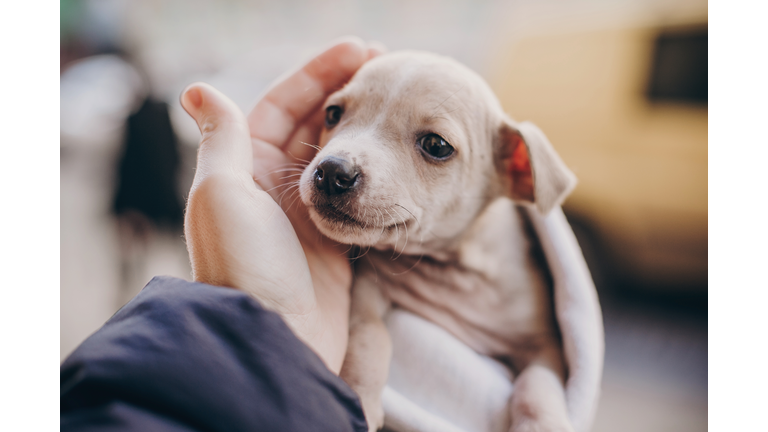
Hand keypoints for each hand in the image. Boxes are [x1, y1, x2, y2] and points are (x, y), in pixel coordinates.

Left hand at [180, 37, 384, 373]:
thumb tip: (197, 88)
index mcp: (243, 168)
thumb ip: (221, 138)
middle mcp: (272, 188)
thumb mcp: (222, 192)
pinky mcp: (335, 240)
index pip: (282, 105)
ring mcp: (306, 214)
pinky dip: (373, 169)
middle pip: (315, 126)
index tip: (358, 48)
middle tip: (388, 66)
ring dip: (364, 126)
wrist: (276, 337)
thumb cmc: (244, 264)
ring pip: (340, 157)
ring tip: (397, 99)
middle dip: (347, 93)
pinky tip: (395, 150)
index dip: (318, 74)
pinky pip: (356, 193)